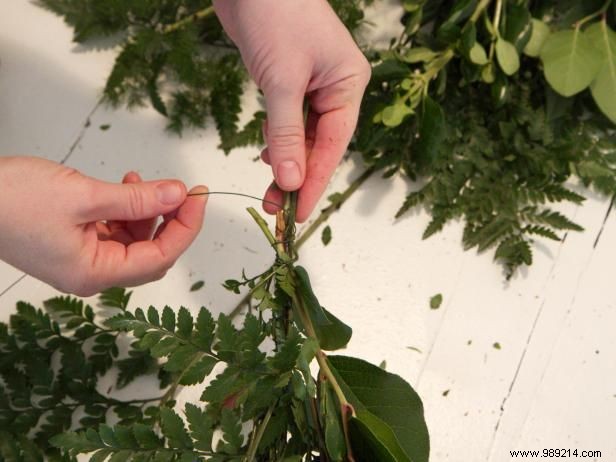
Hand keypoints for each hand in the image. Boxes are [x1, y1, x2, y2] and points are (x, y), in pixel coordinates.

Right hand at [0, 156, 207, 295]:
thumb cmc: (10, 200)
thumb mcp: (83, 195)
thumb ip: (136, 199)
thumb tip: (179, 195)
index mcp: (93, 273)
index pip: (159, 258)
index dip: (186, 227)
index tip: (199, 197)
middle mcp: (90, 274)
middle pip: (149, 253)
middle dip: (169, 220)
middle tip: (182, 190)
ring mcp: (81, 259)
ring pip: (133, 240)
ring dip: (145, 211)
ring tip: (140, 181)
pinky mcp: (72, 243)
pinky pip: (113, 231)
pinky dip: (125, 210)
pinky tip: (125, 186)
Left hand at [213, 0, 370, 221]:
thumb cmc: (275, 13)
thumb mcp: (282, 81)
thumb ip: (286, 134)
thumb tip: (289, 181)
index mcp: (347, 85)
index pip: (333, 145)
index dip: (315, 181)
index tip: (299, 212)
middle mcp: (334, 88)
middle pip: (320, 145)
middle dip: (298, 177)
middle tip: (277, 209)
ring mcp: (312, 85)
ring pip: (303, 136)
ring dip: (286, 162)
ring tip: (270, 191)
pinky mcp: (288, 81)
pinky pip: (288, 121)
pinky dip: (278, 139)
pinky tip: (268, 155)